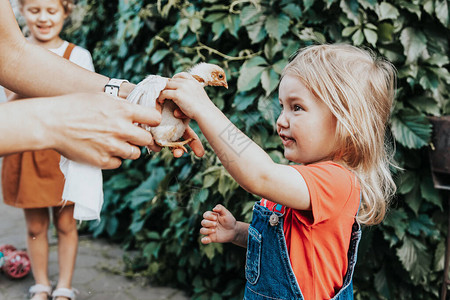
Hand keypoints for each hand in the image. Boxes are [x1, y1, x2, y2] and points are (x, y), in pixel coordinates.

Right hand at [44, 93, 161, 168]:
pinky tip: (103, 149)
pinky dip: (114, 158)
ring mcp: (112, 147)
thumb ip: (124, 106)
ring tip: (116, 142)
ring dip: (129, 149)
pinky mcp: (102, 160)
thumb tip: (141, 113)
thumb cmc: (75, 106)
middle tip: (135, 136)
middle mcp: (121, 129)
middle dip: (143, 138)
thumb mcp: (103, 98)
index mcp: (124, 111)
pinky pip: (118, 163)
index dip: (153, 122)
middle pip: (147, 140)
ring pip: (134, 153)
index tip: (150, 124)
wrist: (51, 122)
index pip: (154, 119)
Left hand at [157, 72, 213, 119]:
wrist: (205, 113)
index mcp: (194, 82)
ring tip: (162, 98)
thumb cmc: (203, 109)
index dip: (175, 78)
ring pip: (167, 85)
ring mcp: (182, 87)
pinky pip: (164, 93)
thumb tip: (176, 111)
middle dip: (167, 86)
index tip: (171, 85)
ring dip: (163, 91)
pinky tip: (161, 101)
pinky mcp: (177, 94)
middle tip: (164, 93)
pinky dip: (161, 97)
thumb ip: (189, 98)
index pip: (182, 75)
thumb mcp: (198, 98)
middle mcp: (188, 82)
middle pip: (172, 80)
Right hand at [200, 204, 236, 243]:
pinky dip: (204, 240)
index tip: (216, 218)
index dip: (209, 216)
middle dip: (208, 223)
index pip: (205, 215)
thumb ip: (220, 208)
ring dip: (206, 230)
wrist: (234, 230)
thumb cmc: (229, 221)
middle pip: (203, 222)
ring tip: (214, 230)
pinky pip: (204, 240)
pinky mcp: (211, 238)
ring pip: (202, 230)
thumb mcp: (226, 213)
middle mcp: (209, 223)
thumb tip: (214, 208)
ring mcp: (209, 231)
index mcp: (211, 216)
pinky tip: (207, 240)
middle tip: (216, 224)